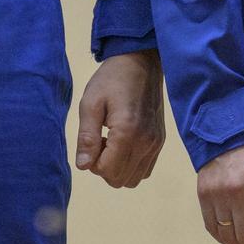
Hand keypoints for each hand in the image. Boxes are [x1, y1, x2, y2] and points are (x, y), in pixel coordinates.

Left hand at [74, 50, 165, 187]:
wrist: (141, 63)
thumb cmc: (111, 80)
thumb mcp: (91, 103)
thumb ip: (87, 137)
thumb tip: (83, 166)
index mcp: (128, 133)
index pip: (108, 172)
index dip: (93, 163)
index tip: (92, 141)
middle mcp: (146, 143)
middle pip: (120, 180)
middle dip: (105, 167)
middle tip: (100, 141)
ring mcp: (156, 144)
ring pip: (134, 179)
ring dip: (118, 167)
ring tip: (111, 142)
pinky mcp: (160, 142)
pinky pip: (145, 169)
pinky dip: (131, 164)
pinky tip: (123, 143)